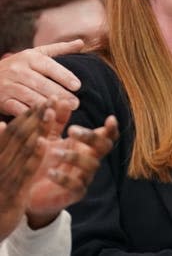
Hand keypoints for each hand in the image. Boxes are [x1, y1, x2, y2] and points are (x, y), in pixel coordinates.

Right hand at [0, 40, 82, 116]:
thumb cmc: (19, 65)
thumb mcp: (36, 54)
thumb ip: (59, 49)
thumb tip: (81, 42)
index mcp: (29, 57)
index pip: (49, 66)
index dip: (64, 76)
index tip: (77, 86)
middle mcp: (17, 70)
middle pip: (41, 83)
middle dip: (59, 94)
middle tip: (75, 103)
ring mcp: (8, 85)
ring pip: (29, 96)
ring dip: (47, 104)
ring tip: (62, 110)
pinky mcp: (1, 99)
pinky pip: (16, 108)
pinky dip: (29, 113)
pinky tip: (43, 117)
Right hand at [0, 103, 53, 239]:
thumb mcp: (1, 169)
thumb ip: (4, 147)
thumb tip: (4, 125)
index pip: (11, 132)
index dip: (27, 115)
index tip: (42, 101)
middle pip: (17, 135)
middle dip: (35, 116)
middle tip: (49, 99)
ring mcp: (4, 177)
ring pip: (22, 148)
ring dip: (37, 128)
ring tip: (48, 111)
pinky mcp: (13, 191)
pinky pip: (25, 169)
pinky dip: (34, 154)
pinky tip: (44, 141)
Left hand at [26, 114, 118, 228]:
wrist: (29, 191)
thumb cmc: (42, 161)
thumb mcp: (48, 138)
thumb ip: (56, 121)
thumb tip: (63, 99)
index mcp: (86, 145)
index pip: (107, 135)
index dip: (112, 128)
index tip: (110, 119)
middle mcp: (90, 159)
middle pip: (103, 147)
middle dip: (91, 137)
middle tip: (72, 130)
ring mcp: (85, 177)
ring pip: (91, 165)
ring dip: (74, 156)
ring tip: (53, 152)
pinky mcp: (75, 193)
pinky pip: (76, 185)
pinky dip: (64, 178)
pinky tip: (50, 172)